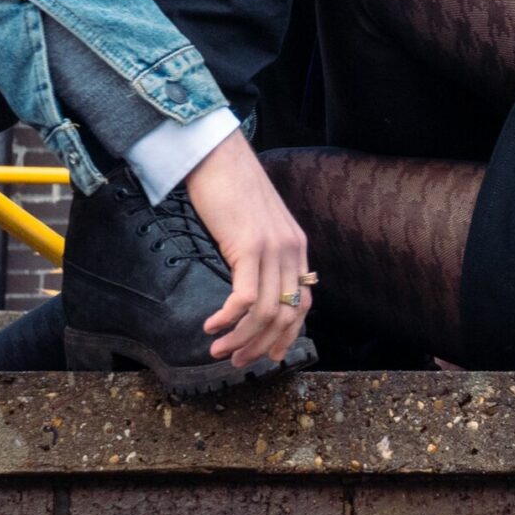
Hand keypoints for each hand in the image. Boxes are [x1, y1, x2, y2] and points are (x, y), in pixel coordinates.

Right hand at [181, 132, 312, 365]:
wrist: (218, 153)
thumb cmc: (230, 187)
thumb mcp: (256, 225)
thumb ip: (262, 253)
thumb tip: (250, 285)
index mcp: (297, 247)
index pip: (304, 304)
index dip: (288, 335)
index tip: (269, 355)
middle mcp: (292, 251)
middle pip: (288, 316)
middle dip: (263, 346)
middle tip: (237, 361)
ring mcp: (273, 248)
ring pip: (267, 313)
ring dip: (242, 338)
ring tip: (219, 349)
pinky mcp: (249, 245)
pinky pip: (245, 298)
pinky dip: (228, 318)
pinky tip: (211, 324)